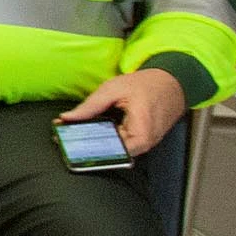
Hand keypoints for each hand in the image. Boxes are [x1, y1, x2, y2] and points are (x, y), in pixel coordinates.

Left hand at [60, 68, 186, 154]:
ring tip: (73, 131)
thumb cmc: (148, 84)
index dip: (86, 147)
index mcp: (141, 132)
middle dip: (85, 145)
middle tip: (64, 136)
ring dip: (93, 141)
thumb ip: (90, 106)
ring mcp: (143, 144)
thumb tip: (68, 118)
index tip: (67, 143)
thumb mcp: (114, 89)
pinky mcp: (140, 141)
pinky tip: (90, 130)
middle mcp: (144, 143)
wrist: (172, 82)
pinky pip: (119, 144)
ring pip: (113, 149)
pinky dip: (104, 138)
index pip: (110, 150)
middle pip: (110, 152)